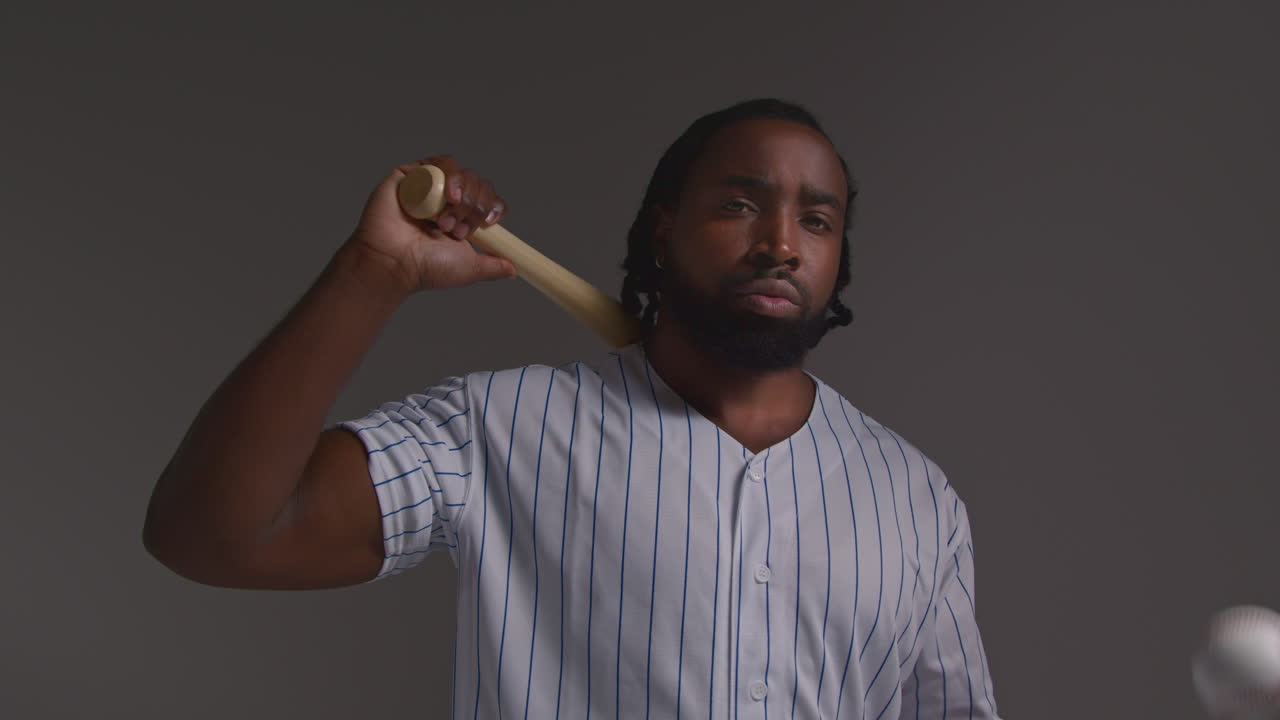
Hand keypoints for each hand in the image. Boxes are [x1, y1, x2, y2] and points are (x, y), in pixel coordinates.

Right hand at [344, 155, 515, 293]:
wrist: (394, 264)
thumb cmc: (425, 268)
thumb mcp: (470, 268)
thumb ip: (492, 265)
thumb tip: (513, 268)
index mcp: (460, 217)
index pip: (487, 199)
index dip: (493, 205)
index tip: (490, 222)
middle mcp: (444, 200)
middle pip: (477, 183)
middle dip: (474, 206)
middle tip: (458, 230)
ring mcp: (427, 187)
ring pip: (460, 172)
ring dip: (462, 194)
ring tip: (445, 220)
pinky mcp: (408, 175)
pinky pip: (437, 163)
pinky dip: (448, 177)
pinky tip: (445, 198)